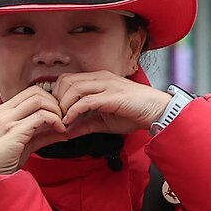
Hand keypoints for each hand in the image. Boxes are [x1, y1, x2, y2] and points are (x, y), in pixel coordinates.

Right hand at [0, 86, 71, 177]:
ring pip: (39, 100)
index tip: (59, 113)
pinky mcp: (14, 131)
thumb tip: (64, 132)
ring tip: (62, 126)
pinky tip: (60, 132)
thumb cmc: (2, 164)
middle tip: (64, 118)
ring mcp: (7, 120)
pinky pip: (40, 116)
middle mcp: (3, 112)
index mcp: (3, 112)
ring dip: (56, 110)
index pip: (30, 92)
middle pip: (36, 92)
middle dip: (55, 102)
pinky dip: (55, 121)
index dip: (49, 99)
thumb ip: (42, 135)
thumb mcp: (25, 145)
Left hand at [52, 72, 170, 134]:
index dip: (56, 96)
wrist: (156, 111)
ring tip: (62, 120)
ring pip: (73, 88)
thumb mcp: (102, 121)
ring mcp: (106, 84)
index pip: (66, 80)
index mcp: (96, 80)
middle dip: (56, 99)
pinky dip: (73, 111)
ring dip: (63, 106)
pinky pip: (85, 101)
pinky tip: (69, 122)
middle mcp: (99, 78)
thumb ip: (83, 124)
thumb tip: (66, 133)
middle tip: (55, 117)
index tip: (54, 113)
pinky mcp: (112, 95)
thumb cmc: (133, 113)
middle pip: (65, 81)